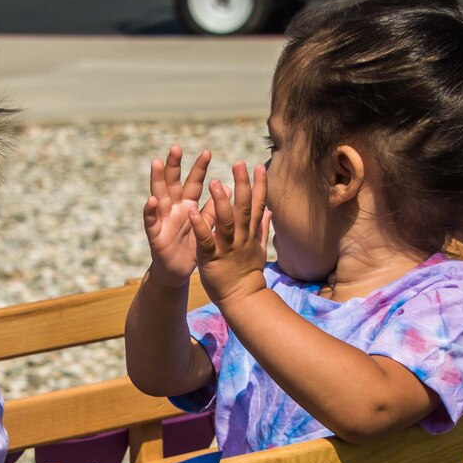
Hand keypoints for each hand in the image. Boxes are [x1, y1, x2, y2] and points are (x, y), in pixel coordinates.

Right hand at [142, 145, 211, 283]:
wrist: (177, 271)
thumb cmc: (191, 247)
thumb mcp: (205, 226)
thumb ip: (213, 208)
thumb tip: (230, 189)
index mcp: (187, 205)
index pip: (193, 182)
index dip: (199, 168)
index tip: (207, 152)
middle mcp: (173, 208)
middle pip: (173, 183)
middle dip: (174, 165)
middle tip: (176, 147)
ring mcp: (162, 219)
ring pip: (158, 195)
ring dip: (157, 180)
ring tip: (157, 162)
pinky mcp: (155, 234)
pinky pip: (151, 221)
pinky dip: (150, 211)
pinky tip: (151, 200)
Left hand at [193, 160, 270, 307]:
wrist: (242, 298)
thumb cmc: (247, 273)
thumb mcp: (258, 248)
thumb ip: (262, 227)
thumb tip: (270, 210)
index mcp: (251, 233)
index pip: (258, 205)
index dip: (260, 185)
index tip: (260, 166)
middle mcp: (242, 237)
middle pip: (244, 207)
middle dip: (242, 185)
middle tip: (239, 164)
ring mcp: (228, 247)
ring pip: (226, 221)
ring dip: (220, 201)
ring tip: (213, 182)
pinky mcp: (212, 257)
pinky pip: (206, 240)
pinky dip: (200, 226)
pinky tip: (192, 211)